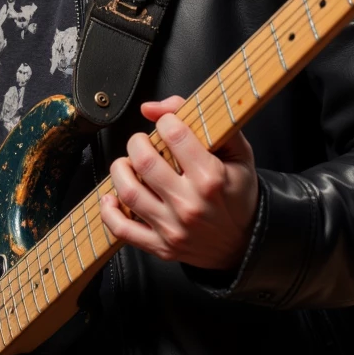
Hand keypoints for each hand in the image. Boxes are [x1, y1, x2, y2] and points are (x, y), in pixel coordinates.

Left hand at [99, 96, 258, 273]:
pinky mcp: (161, 247)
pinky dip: (109, 212)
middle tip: (144, 143)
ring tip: (128, 164)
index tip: (167, 124)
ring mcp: (173, 228)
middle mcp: (190, 204)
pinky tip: (113, 197)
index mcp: (211, 178)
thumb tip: (154, 108)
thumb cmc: (239, 195)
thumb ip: (204, 121)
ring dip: (120, 170)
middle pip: (144, 161)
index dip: (166, 121)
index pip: (174, 135)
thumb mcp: (238, 153)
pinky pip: (122, 229)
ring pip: (128, 192)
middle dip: (138, 143)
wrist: (244, 243)